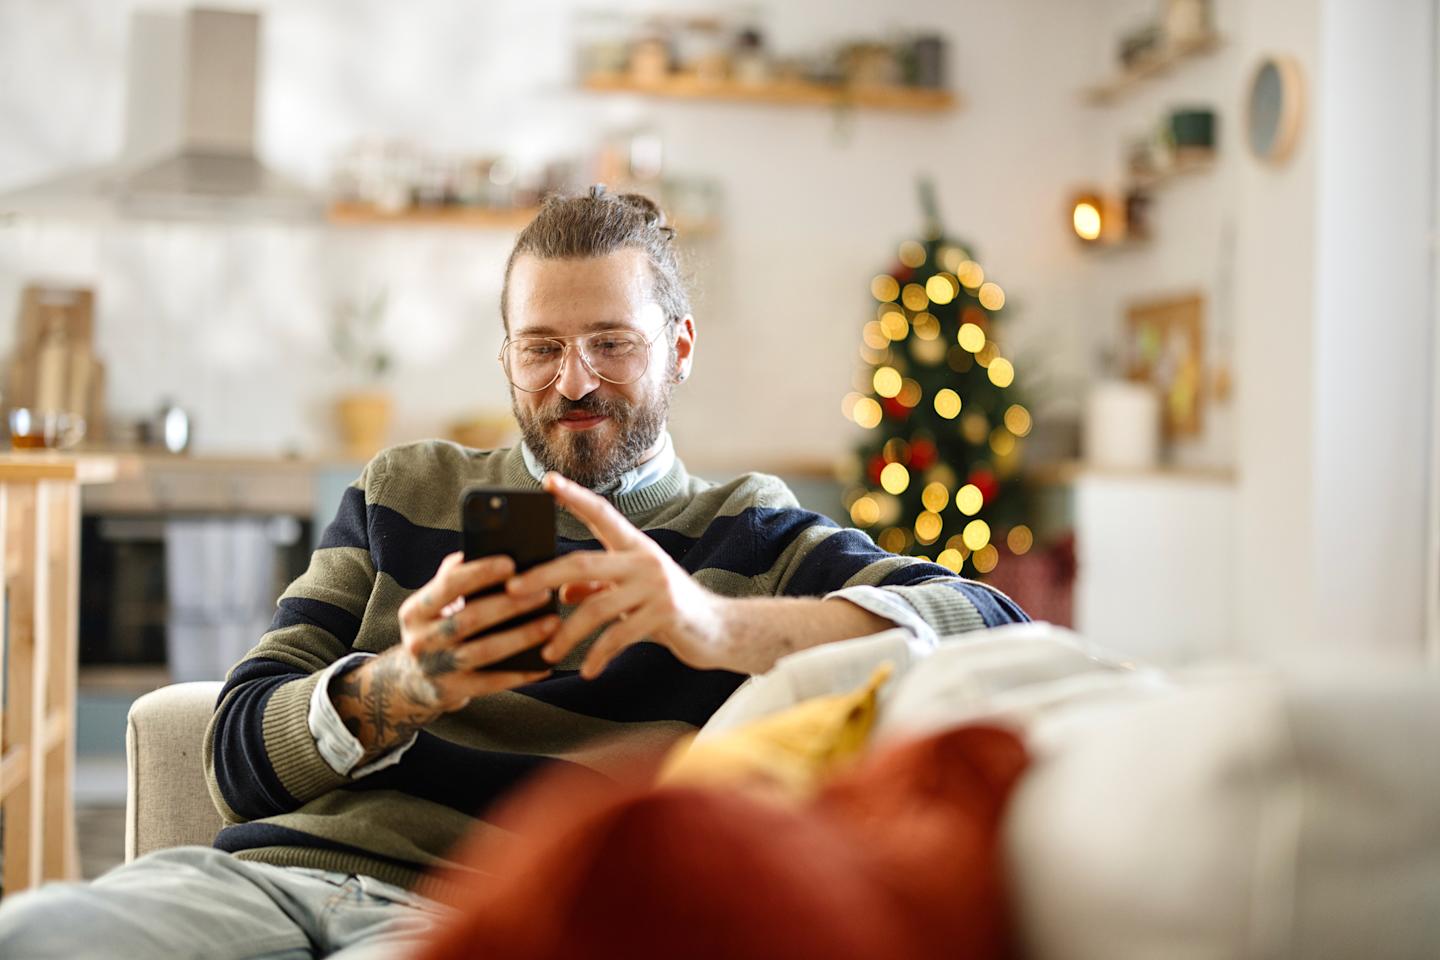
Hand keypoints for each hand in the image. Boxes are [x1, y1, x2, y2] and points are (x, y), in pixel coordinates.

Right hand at [330, 551, 556, 761]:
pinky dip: (521, 673)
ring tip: (552, 623)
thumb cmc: (438, 628)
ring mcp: (435, 669)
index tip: (511, 564)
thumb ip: (454, 577)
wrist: (413, 682)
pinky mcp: (452, 692)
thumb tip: (486, 546)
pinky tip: (546, 664)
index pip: (447, 585)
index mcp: (415, 610)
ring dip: (521, 637)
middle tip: (543, 593)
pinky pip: (492, 683)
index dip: (479, 573)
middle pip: (469, 619)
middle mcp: (420, 640)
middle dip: (509, 605)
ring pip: (483, 652)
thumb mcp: (434, 604)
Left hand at [505, 472, 731, 678]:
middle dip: (542, 577)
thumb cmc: (668, 608)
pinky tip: (588, 671)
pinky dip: (599, 655)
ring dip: (566, 633)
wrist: (718, 630)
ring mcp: (656, 586)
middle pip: (581, 562)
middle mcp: (644, 560)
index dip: (574, 496)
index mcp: (635, 546)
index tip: (546, 481)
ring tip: (548, 652)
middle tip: (511, 591)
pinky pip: (619, 636)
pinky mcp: (664, 614)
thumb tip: (560, 592)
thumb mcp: (632, 591)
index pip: (601, 513)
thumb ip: (597, 587)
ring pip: (595, 607)